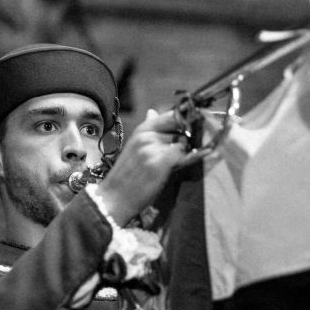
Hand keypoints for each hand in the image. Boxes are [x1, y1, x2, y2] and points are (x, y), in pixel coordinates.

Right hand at [95, 108, 209, 223]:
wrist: (114, 198)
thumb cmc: (126, 176)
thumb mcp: (133, 146)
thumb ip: (148, 129)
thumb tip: (152, 112)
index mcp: (142, 130)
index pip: (173, 115)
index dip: (187, 121)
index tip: (196, 127)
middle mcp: (148, 135)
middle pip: (182, 130)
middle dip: (188, 140)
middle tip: (188, 152)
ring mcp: (153, 148)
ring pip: (185, 143)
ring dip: (188, 152)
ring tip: (181, 164)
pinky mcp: (160, 162)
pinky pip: (185, 155)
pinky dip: (192, 159)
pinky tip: (188, 164)